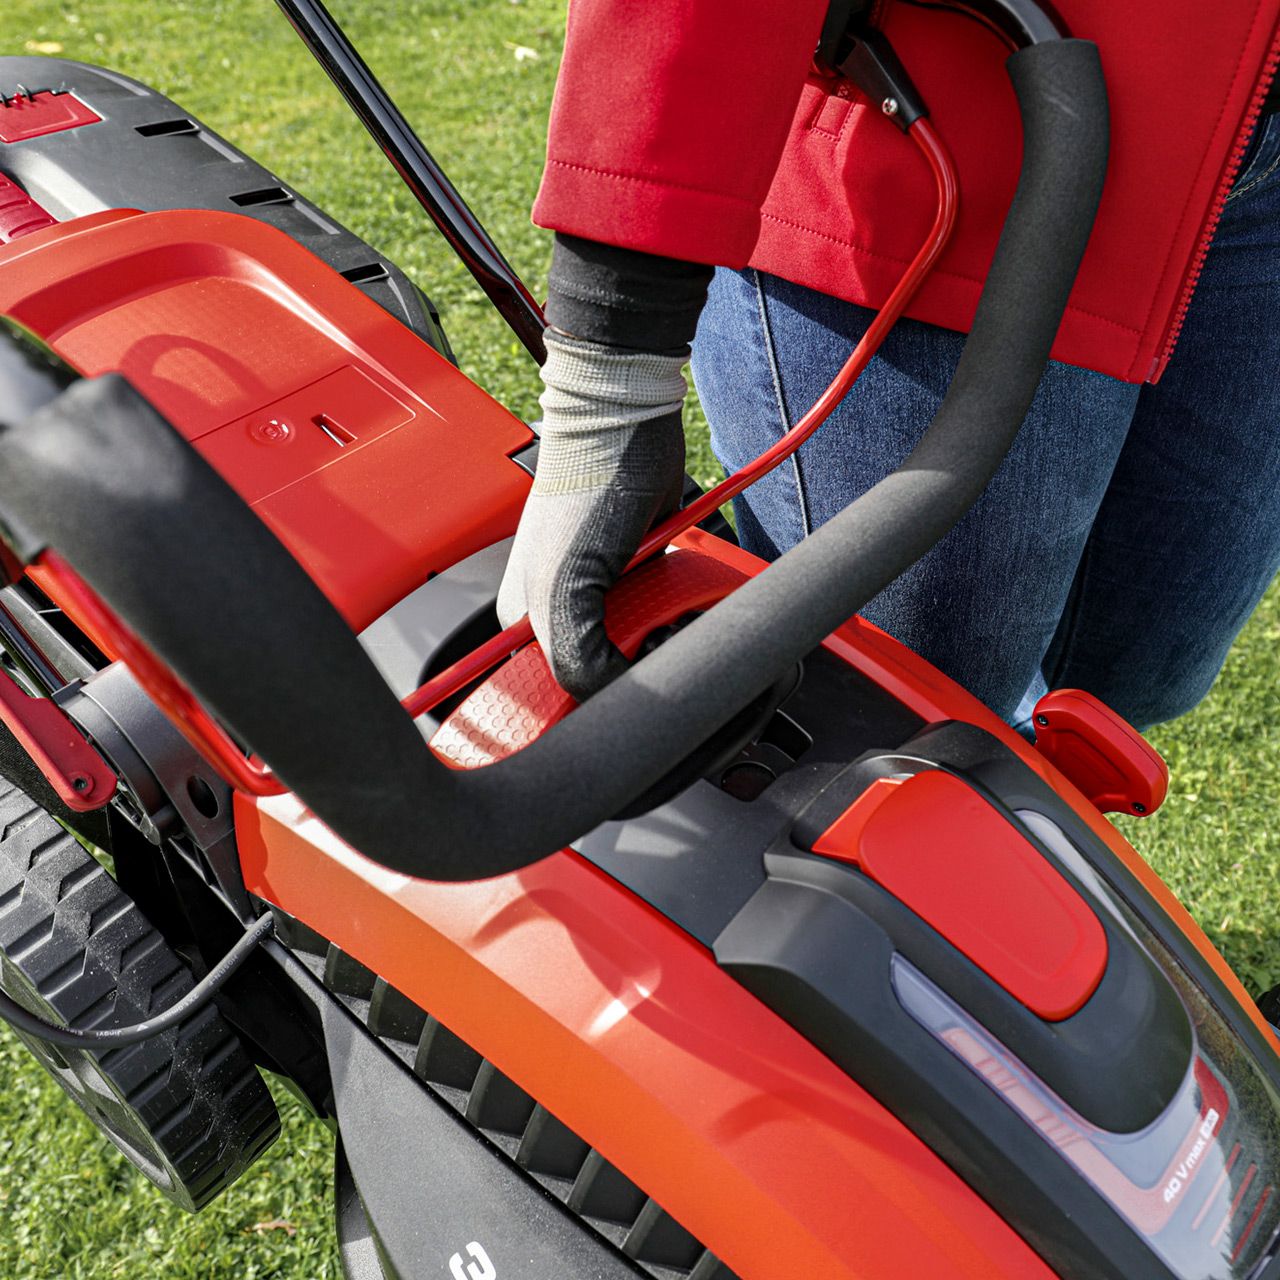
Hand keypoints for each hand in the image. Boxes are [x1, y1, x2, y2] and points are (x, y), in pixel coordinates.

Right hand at [496, 329, 687, 700]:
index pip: (560, 694)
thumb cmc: (585, 486)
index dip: (596, 696)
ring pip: (643, 649)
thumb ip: (574, 658)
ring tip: (675, 613)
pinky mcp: (641, 574)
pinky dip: (684, 612)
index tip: (629, 676)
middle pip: (607, 676)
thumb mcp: (563, 588)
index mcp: (526, 624)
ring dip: (668, 639)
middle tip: (658, 636)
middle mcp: (561, 615)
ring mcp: (603, 595)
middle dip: (640, 665)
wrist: (627, 420)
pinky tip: (687, 599)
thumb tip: (606, 698)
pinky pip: (668, 614)